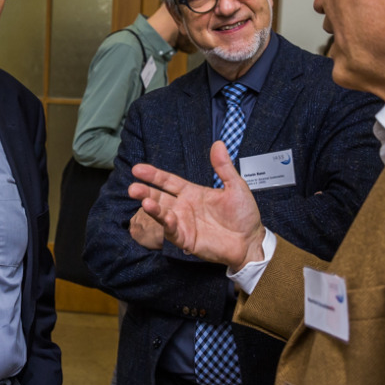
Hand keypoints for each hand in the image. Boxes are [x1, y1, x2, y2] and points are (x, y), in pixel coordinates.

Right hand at [129, 141, 265, 271]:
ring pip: (162, 214)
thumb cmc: (244, 215)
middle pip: (159, 197)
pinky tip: (167, 217)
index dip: (153, 175)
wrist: (251, 241)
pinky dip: (168, 224)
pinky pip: (173, 231)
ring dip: (152, 208)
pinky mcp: (186, 239)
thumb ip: (224, 167)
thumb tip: (218, 144)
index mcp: (192, 193)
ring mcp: (183, 224)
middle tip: (133, 187)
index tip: (138, 169)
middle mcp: (184, 207)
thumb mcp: (236, 186)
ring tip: (144, 201)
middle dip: (145, 191)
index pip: (168, 181)